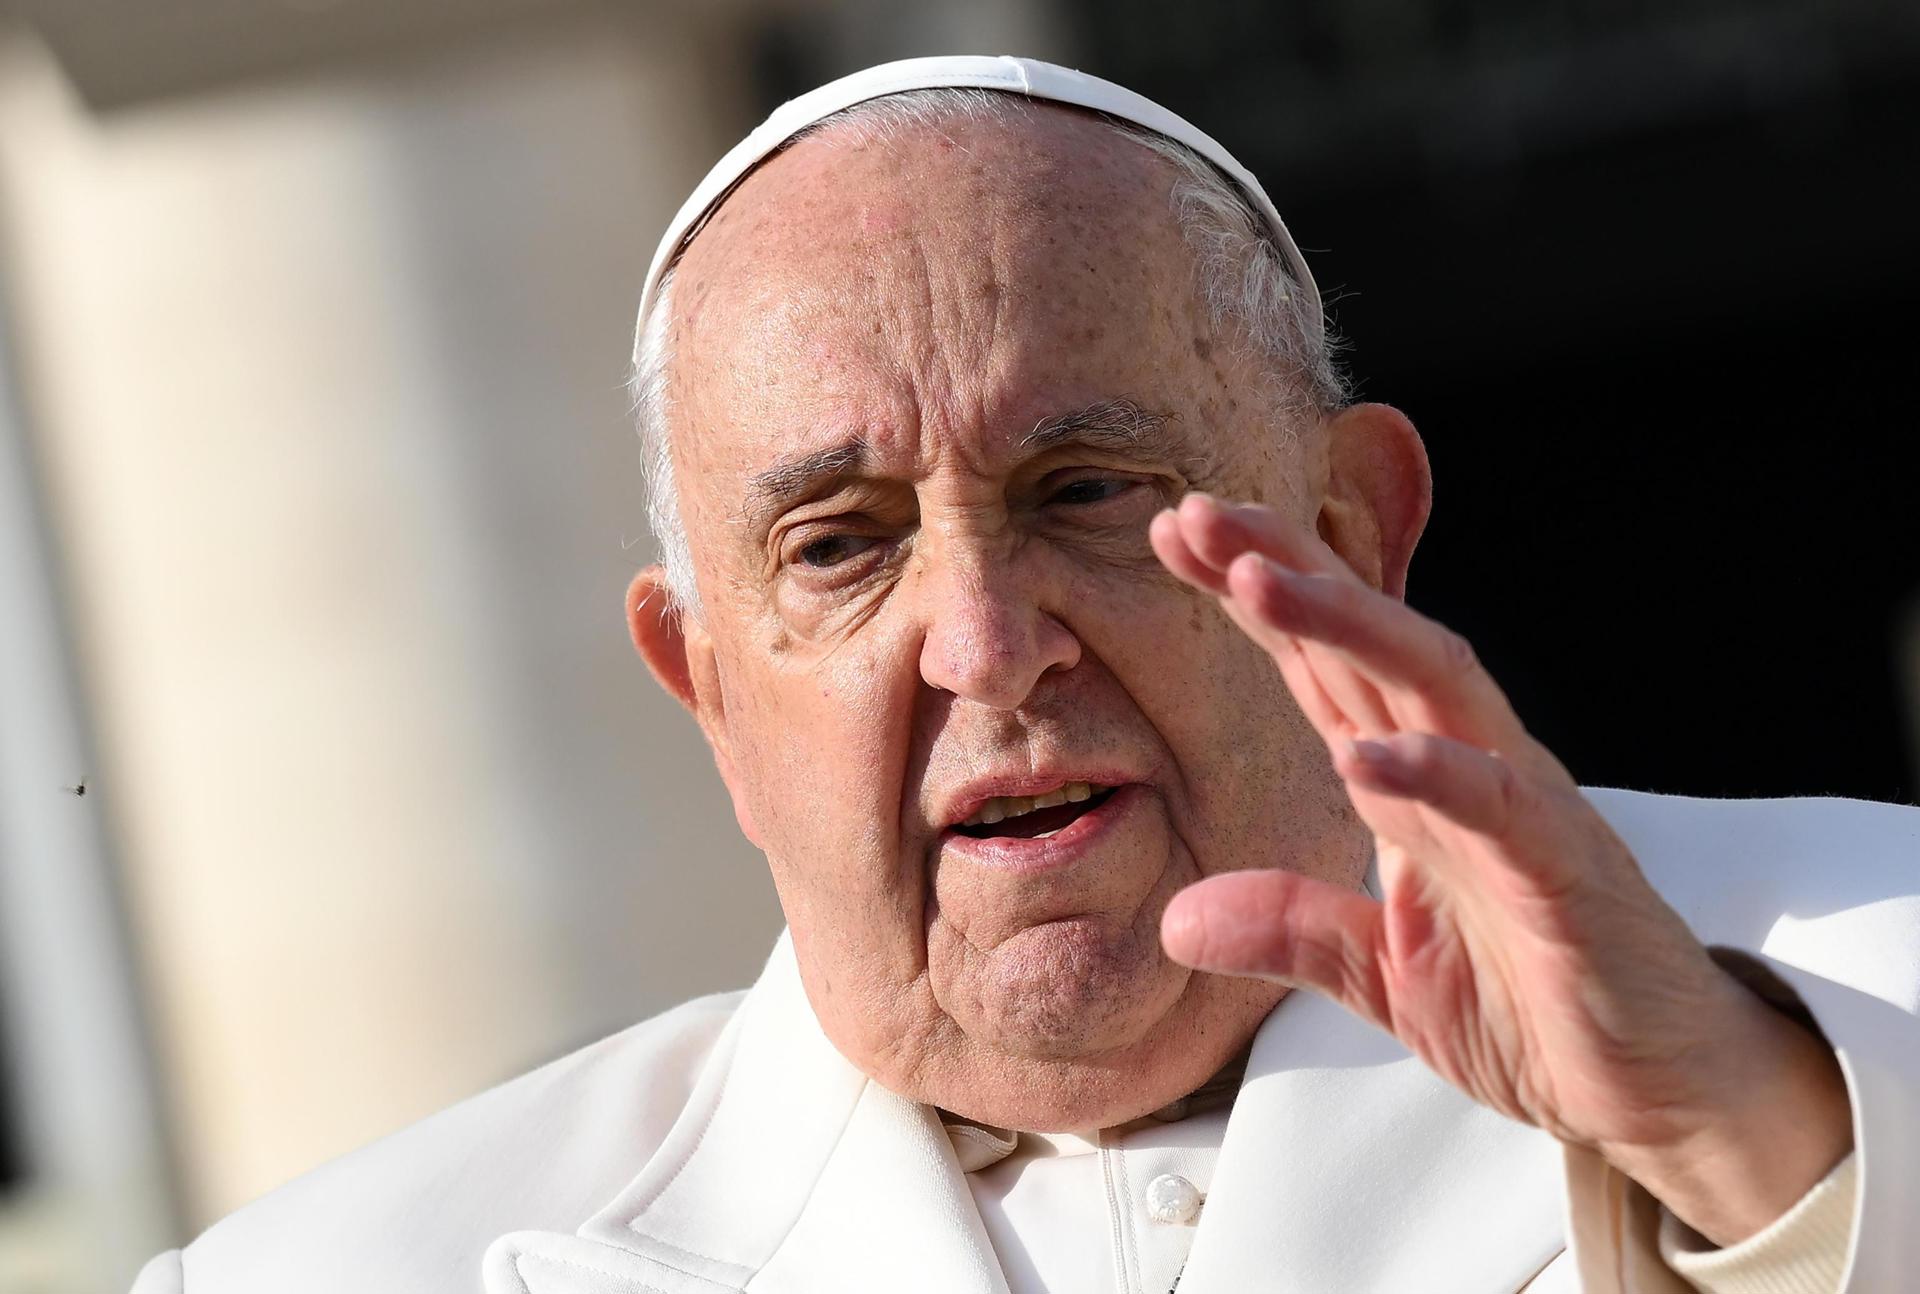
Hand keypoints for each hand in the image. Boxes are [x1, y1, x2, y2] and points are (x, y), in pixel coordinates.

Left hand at [1150, 493, 1851, 1245]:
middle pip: (1367, 640)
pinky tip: (1363, 755)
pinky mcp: (1566, 872)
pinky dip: (1434, 773)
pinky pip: (1501, 806)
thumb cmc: (1536, 1007)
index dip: (1252, 597)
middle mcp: (1465, 769)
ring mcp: (1519, 809)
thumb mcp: (1381, 976)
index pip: (1322, 667)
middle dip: (1283, 567)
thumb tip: (1176, 922)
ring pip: (1433, 683)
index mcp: (1414, 784)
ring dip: (1344, 624)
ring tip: (1255, 579)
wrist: (1660, 1091)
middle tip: (1193, 514)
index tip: (1170, 535)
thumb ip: (1291, 930)